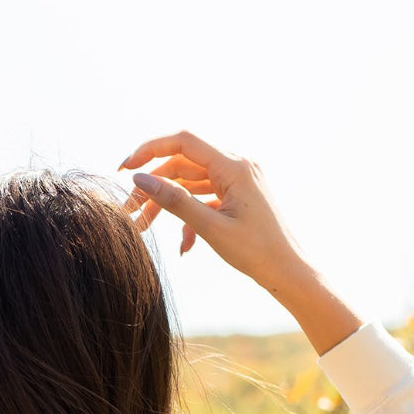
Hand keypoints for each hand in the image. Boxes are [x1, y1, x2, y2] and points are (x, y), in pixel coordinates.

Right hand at [119, 130, 313, 296]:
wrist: (289, 272)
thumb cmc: (256, 252)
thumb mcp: (210, 227)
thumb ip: (174, 201)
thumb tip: (141, 179)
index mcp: (234, 166)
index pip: (183, 142)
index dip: (150, 150)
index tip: (124, 169)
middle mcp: (237, 166)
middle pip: (183, 165)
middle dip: (154, 187)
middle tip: (129, 212)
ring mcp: (238, 181)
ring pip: (191, 183)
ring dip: (167, 204)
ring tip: (143, 229)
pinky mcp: (238, 196)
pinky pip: (205, 198)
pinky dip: (189, 217)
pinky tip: (184, 246)